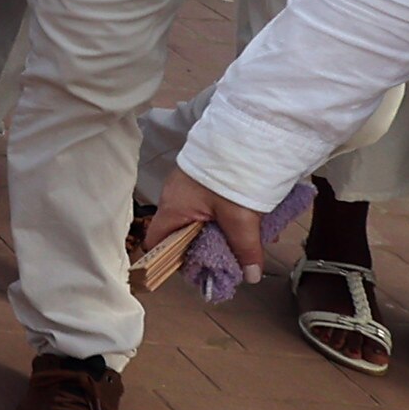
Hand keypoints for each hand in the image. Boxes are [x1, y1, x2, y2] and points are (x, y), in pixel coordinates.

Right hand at [142, 166, 271, 288]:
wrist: (244, 133)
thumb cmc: (231, 176)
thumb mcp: (241, 216)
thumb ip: (245, 248)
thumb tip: (251, 276)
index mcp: (173, 208)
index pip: (157, 242)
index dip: (169, 261)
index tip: (195, 271)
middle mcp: (175, 197)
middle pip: (182, 233)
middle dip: (206, 248)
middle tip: (229, 260)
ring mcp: (188, 186)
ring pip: (200, 218)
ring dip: (220, 231)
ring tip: (247, 241)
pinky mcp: (203, 177)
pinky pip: (210, 204)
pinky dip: (227, 215)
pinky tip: (252, 219)